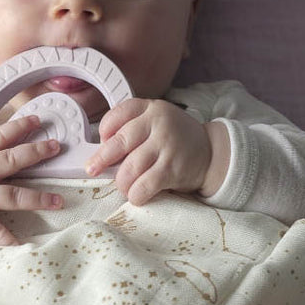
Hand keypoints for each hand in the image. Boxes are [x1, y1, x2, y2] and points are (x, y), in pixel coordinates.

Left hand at [85, 99, 218, 205]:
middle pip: (120, 141)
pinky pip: (146, 185)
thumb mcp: (156, 123)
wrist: (211, 152)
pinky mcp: (173, 168)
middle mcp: (158, 124)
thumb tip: (102, 156)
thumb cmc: (175, 139)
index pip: (119, 114)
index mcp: (150, 109)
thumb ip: (132, 131)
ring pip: (131, 167)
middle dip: (102, 159)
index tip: (102, 142)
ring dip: (121, 182)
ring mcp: (167, 146)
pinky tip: (136, 196)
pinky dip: (136, 194)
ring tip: (123, 186)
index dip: (105, 130)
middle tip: (93, 169)